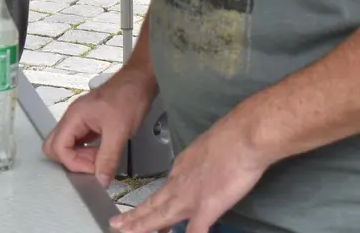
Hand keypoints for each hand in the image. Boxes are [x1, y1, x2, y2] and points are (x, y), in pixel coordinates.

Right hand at [42, 72, 155, 186]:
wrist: (139, 82)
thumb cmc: (128, 98)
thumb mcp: (119, 131)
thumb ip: (108, 158)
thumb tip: (101, 180)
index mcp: (73, 117)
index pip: (58, 148)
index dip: (74, 163)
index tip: (94, 168)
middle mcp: (72, 118)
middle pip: (55, 146)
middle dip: (73, 160)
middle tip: (94, 164)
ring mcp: (79, 120)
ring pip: (67, 145)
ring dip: (81, 157)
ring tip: (102, 158)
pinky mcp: (88, 122)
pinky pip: (79, 141)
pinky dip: (87, 151)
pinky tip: (103, 152)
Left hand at [108, 114, 270, 232]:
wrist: (242, 136)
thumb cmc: (229, 138)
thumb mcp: (204, 150)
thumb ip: (199, 165)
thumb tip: (200, 173)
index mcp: (180, 170)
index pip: (161, 193)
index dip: (148, 206)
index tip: (139, 214)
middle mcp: (180, 184)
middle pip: (153, 205)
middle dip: (135, 219)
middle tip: (117, 226)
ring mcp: (191, 198)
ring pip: (162, 217)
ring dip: (144, 227)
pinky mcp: (207, 207)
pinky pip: (196, 229)